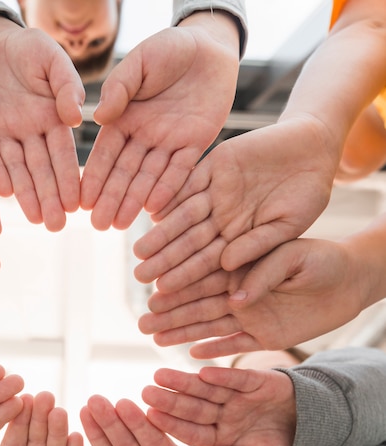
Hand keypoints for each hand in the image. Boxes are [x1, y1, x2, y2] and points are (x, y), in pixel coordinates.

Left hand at [0, 17, 83, 231]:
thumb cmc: (30, 49)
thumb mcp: (53, 59)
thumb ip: (66, 85)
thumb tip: (75, 117)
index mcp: (52, 120)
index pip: (62, 155)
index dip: (68, 180)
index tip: (76, 205)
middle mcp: (29, 133)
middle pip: (40, 170)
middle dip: (48, 198)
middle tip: (55, 225)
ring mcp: (3, 132)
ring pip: (15, 167)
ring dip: (25, 193)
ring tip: (35, 218)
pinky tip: (4, 192)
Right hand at [80, 15, 239, 230]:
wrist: (210, 46)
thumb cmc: (168, 49)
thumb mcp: (139, 62)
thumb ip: (119, 88)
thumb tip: (97, 118)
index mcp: (124, 119)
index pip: (106, 154)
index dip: (94, 178)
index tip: (82, 202)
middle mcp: (143, 136)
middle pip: (124, 173)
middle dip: (111, 199)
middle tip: (99, 225)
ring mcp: (169, 143)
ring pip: (148, 177)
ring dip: (134, 201)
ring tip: (119, 225)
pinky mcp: (195, 144)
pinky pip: (180, 170)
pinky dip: (168, 188)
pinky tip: (153, 207)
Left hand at [134, 118, 336, 291]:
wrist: (314, 148)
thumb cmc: (308, 193)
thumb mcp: (288, 223)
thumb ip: (258, 244)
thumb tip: (228, 266)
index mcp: (238, 237)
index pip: (207, 261)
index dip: (186, 275)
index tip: (164, 290)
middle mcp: (221, 217)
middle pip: (187, 241)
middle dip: (165, 259)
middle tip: (140, 276)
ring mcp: (215, 192)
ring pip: (182, 215)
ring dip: (161, 232)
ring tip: (139, 251)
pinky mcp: (212, 165)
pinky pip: (188, 180)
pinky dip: (171, 193)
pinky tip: (152, 210)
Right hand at [138, 237, 365, 357]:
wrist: (351, 280)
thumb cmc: (323, 259)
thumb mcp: (296, 256)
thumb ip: (264, 272)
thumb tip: (236, 298)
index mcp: (241, 269)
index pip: (203, 279)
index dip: (177, 288)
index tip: (151, 295)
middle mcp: (239, 293)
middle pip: (198, 305)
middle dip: (170, 314)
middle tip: (141, 323)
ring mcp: (250, 316)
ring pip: (209, 326)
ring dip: (182, 333)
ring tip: (155, 340)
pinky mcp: (265, 336)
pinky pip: (235, 344)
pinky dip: (214, 350)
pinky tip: (191, 356)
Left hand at [142, 367, 295, 445]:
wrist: (312, 423)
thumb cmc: (281, 444)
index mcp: (219, 434)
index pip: (191, 431)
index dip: (171, 425)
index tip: (150, 418)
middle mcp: (223, 413)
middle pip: (192, 407)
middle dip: (170, 400)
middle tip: (145, 392)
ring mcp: (236, 396)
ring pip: (206, 388)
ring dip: (184, 382)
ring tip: (160, 374)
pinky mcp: (255, 380)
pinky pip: (236, 377)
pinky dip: (222, 374)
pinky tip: (203, 370)